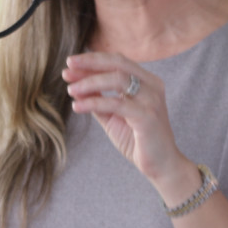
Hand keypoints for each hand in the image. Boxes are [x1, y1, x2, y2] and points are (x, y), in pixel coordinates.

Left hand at [63, 51, 197, 203]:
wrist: (161, 166)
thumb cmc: (138, 141)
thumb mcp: (113, 116)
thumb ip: (98, 100)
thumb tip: (75, 87)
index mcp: (147, 81)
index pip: (117, 62)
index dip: (93, 61)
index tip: (70, 64)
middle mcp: (152, 85)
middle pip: (118, 63)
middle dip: (90, 63)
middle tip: (67, 68)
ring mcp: (151, 99)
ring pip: (116, 79)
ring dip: (89, 82)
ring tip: (71, 90)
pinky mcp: (147, 115)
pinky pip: (116, 103)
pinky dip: (94, 103)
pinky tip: (78, 106)